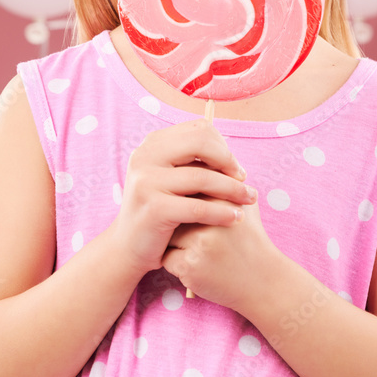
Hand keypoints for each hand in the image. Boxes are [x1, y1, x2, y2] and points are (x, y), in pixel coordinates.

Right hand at [106, 118, 256, 278]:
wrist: (128, 247)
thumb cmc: (159, 210)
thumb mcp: (170, 178)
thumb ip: (193, 163)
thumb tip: (232, 155)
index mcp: (152, 144)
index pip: (198, 129)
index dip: (222, 146)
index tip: (235, 168)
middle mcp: (145, 156)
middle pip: (200, 143)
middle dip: (229, 161)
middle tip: (244, 180)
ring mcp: (146, 181)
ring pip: (202, 177)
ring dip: (232, 188)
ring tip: (249, 199)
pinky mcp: (153, 209)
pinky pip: (198, 207)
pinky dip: (221, 212)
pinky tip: (235, 217)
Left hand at [160, 187, 279, 312]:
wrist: (263, 282)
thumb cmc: (250, 240)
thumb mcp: (245, 205)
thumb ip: (225, 182)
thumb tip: (196, 161)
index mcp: (222, 197)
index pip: (186, 190)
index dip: (188, 204)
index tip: (200, 218)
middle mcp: (211, 217)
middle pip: (173, 210)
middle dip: (179, 222)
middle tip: (200, 236)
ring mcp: (199, 242)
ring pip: (166, 234)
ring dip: (175, 243)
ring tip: (202, 252)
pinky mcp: (189, 266)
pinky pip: (165, 258)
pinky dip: (176, 264)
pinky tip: (199, 267)